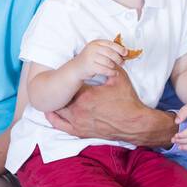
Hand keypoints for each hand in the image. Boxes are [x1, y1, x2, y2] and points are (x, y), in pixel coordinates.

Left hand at [46, 66, 177, 147]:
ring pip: (57, 111)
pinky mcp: (79, 132)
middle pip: (61, 97)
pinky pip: (59, 125)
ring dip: (55, 103)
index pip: (70, 84)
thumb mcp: (118, 79)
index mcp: (85, 96)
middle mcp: (77, 110)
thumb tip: (105, 54)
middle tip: (59, 85)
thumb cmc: (128, 102)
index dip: (69, 80)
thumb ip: (108, 65)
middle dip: (61, 91)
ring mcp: (77, 123)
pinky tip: (51, 112)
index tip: (68, 76)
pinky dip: (53, 118)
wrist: (135, 124)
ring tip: (53, 96)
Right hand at [73, 38, 127, 79]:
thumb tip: (124, 52)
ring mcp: (90, 57)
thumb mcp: (97, 51)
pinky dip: (111, 72)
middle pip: (110, 53)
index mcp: (95, 43)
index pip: (110, 44)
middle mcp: (92, 48)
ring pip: (108, 62)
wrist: (76, 68)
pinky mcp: (90, 66)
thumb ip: (108, 50)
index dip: (120, 48)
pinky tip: (114, 73)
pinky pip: (105, 70)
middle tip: (122, 62)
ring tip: (115, 68)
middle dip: (118, 58)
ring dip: (114, 66)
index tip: (126, 53)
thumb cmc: (90, 60)